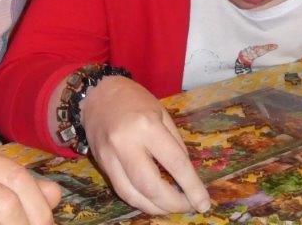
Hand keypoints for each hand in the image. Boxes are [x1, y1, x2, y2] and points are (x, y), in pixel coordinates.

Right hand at [79, 77, 210, 215]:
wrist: (97, 93)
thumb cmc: (134, 99)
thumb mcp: (162, 113)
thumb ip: (175, 144)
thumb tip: (186, 176)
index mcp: (147, 125)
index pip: (174, 162)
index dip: (191, 186)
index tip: (204, 203)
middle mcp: (126, 143)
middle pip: (151, 186)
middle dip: (173, 203)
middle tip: (188, 206)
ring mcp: (110, 156)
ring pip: (133, 195)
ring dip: (156, 208)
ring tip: (172, 207)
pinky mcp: (101, 165)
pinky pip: (122, 191)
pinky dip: (140, 201)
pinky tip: (153, 201)